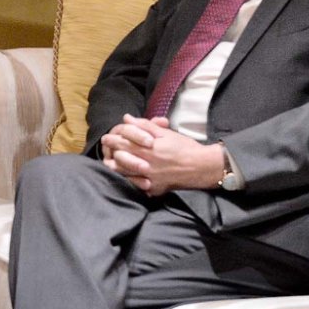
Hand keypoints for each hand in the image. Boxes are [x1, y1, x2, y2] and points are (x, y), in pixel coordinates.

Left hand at [101, 114, 222, 195]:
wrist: (202, 167)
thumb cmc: (185, 147)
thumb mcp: (165, 133)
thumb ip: (144, 125)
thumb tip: (126, 118)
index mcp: (148, 149)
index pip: (123, 144)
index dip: (112, 140)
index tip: (106, 137)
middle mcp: (146, 165)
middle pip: (120, 159)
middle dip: (110, 152)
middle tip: (105, 150)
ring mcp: (149, 179)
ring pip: (124, 174)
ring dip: (116, 167)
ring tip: (110, 162)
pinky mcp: (154, 189)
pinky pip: (136, 186)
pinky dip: (130, 181)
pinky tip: (125, 176)